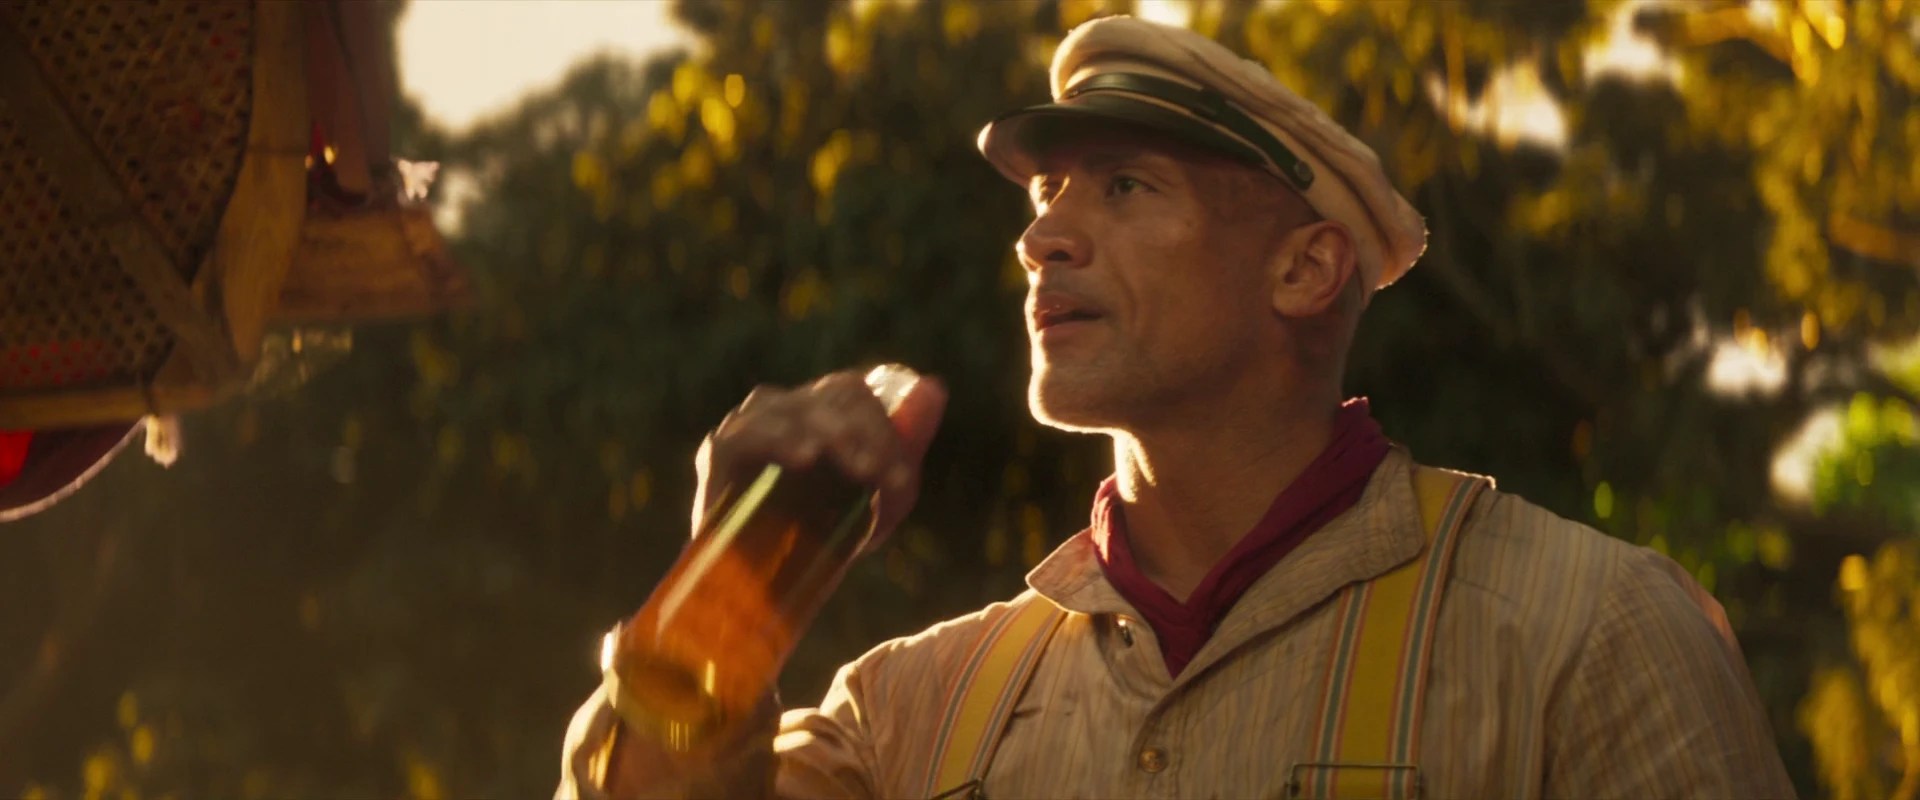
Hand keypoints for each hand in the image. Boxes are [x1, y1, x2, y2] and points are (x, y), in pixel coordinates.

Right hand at [691, 369, 946, 549]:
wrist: (758, 591)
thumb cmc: (818, 538)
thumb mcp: (871, 496)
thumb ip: (901, 445)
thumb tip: (936, 388)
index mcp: (815, 411)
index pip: (851, 393)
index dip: (882, 428)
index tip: (899, 479)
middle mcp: (781, 409)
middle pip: (829, 396)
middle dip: (865, 435)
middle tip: (880, 477)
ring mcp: (748, 426)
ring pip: (792, 408)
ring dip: (833, 435)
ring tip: (859, 470)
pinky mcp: (717, 454)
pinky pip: (745, 434)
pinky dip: (778, 440)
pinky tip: (805, 457)